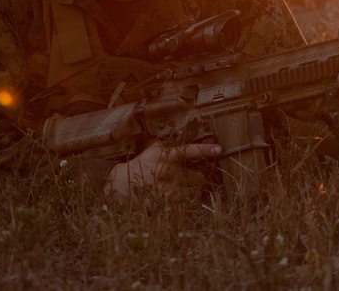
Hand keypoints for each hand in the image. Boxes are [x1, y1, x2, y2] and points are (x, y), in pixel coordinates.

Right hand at [105, 140, 221, 199]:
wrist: (119, 186)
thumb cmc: (138, 166)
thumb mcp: (150, 151)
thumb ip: (165, 143)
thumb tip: (179, 132)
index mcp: (164, 156)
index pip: (188, 151)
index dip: (205, 150)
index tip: (219, 149)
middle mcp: (166, 172)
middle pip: (198, 177)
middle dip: (198, 178)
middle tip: (195, 178)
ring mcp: (166, 189)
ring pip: (193, 192)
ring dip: (192, 191)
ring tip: (184, 190)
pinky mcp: (163, 204)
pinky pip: (183, 205)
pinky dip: (183, 203)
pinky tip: (177, 201)